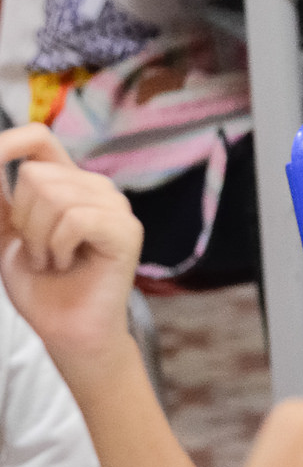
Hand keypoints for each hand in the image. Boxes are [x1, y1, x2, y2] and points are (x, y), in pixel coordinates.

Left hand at [0, 126, 143, 380]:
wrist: (65, 329)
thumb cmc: (39, 284)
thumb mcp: (4, 233)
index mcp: (67, 182)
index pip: (38, 138)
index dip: (7, 143)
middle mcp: (94, 187)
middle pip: (35, 174)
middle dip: (21, 220)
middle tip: (38, 250)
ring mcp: (115, 206)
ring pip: (53, 195)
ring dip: (38, 240)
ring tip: (53, 260)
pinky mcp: (125, 230)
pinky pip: (74, 220)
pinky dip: (57, 248)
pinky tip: (67, 264)